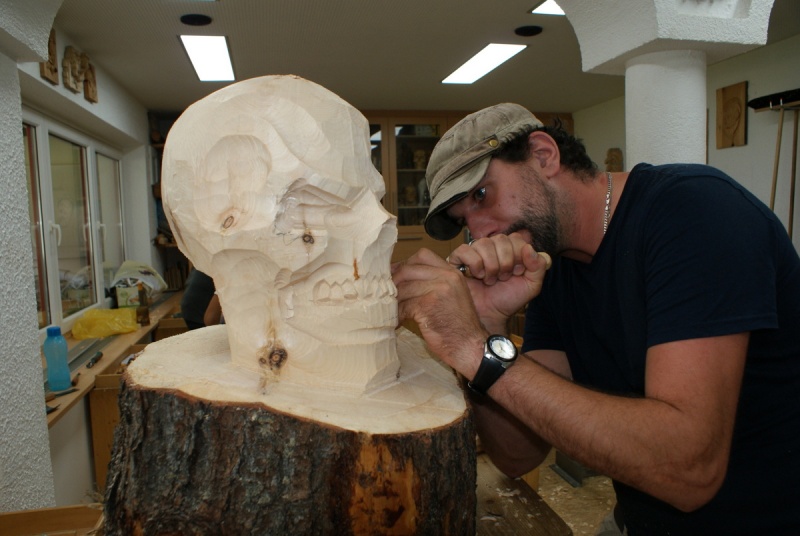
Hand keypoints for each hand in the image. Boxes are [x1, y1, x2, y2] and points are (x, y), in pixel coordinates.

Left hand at [392, 248, 486, 377]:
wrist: (470, 347)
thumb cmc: (458, 327)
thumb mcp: (451, 297)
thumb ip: (433, 283)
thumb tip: (401, 275)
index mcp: (452, 273)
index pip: (423, 255)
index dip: (405, 264)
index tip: (395, 274)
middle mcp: (447, 277)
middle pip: (409, 269)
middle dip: (395, 281)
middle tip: (387, 294)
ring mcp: (438, 289)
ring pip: (404, 288)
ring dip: (394, 301)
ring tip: (390, 310)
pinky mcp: (428, 305)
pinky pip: (404, 305)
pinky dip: (397, 314)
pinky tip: (397, 322)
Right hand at [446, 233, 549, 329]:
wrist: (489, 315)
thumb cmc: (508, 300)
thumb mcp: (531, 285)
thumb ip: (538, 266)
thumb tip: (528, 247)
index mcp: (509, 249)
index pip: (516, 238)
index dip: (518, 256)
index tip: (517, 272)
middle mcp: (492, 247)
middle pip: (500, 239)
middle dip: (505, 263)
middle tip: (503, 278)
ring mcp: (474, 251)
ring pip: (484, 243)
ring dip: (490, 266)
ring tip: (490, 280)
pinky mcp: (458, 259)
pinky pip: (465, 250)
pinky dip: (474, 265)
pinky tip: (476, 276)